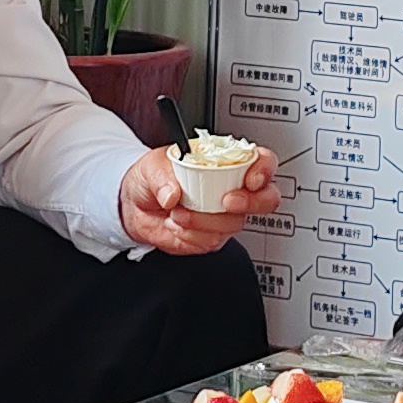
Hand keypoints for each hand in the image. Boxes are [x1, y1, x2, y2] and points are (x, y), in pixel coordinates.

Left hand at [120, 146, 277, 254]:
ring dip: (204, 220)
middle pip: (266, 198)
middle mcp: (233, 188)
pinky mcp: (214, 235)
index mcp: (227, 161)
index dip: (264, 170)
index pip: (263, 161)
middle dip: (250, 203)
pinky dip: (191, 235)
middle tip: (225, 202)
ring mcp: (226, 214)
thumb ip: (162, 176)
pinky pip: (214, 241)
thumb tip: (172, 193)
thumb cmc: (152, 178)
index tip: (250, 180)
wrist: (136, 206)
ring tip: (177, 212)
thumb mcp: (152, 165)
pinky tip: (177, 224)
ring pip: (235, 223)